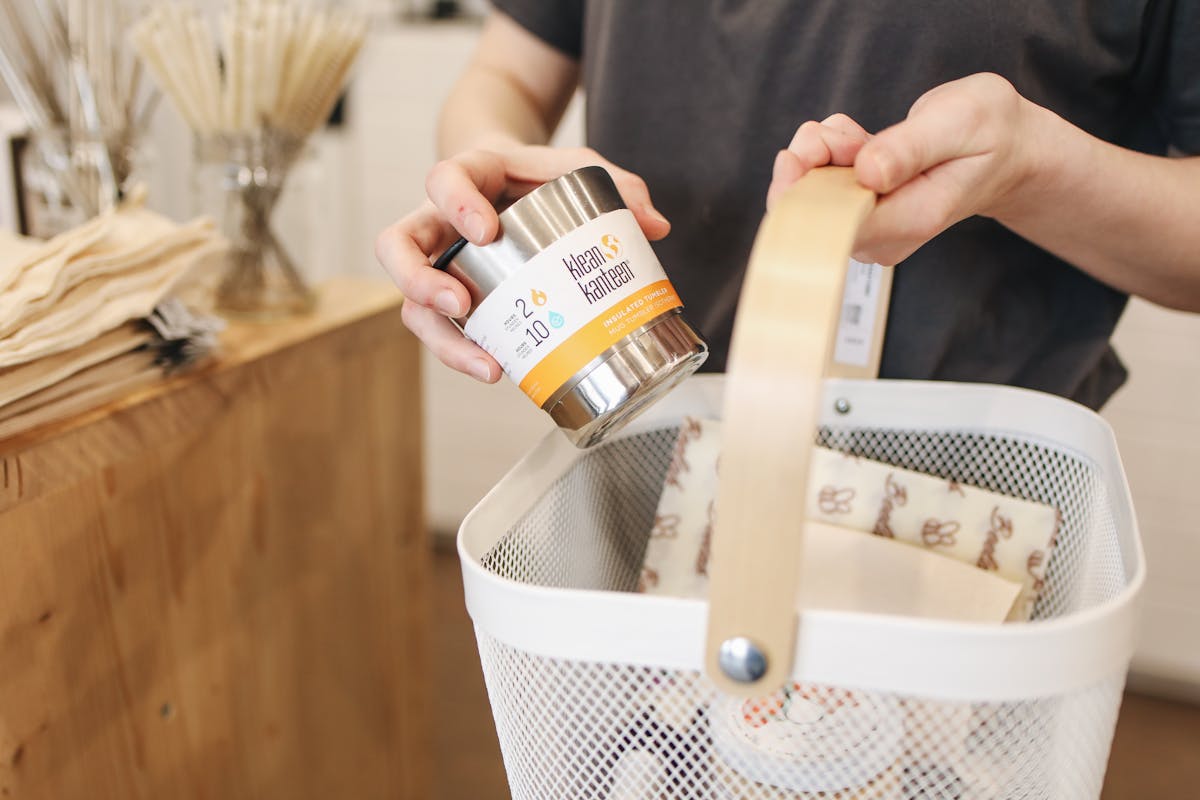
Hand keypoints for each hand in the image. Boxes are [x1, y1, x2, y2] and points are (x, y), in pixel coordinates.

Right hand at [376, 146, 670, 381]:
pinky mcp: (450, 297)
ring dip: (440, 337)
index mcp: (467, 177)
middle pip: (397, 247)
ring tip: (484, 362)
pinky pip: (440, 329)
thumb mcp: (577, 167)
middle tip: (459, 302)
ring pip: (411, 302)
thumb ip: (617, 185)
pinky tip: (498, 369)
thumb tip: (656, 226)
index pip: (443, 180)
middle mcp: (438, 221)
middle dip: (420, 280)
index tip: (486, 230)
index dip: (456, 203)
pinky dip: (464, 352)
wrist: (512, 178)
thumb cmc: (538, 175)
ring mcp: (439, 263)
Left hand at [767, 73, 1042, 265]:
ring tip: (855, 133)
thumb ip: (911, 147)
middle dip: (809, 164)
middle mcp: (885, 236)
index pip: (834, 226)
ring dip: (819, 154)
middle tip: (837, 132)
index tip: (803, 152)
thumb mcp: (960, 122)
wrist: (1006, 149)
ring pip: (813, 196)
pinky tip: (855, 139)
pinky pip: (822, 185)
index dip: (802, 191)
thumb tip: (867, 172)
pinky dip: (826, 154)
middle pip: (814, 214)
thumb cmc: (989, 132)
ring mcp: (871, 228)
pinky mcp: (860, 213)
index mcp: (911, 220)